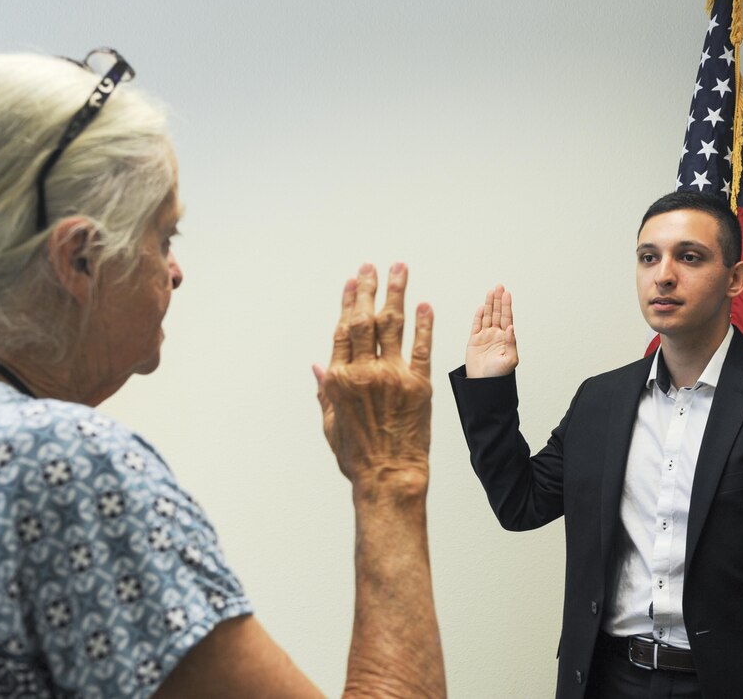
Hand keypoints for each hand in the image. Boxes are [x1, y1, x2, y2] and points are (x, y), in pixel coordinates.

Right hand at [313, 263, 432, 493]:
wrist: (389, 477)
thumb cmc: (358, 457)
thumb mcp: (331, 424)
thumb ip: (325, 391)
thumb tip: (317, 366)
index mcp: (340, 380)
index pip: (343, 330)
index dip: (348, 303)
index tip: (352, 282)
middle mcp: (365, 372)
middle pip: (366, 320)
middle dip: (369, 289)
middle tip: (373, 267)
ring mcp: (393, 376)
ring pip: (393, 325)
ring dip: (396, 294)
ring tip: (400, 270)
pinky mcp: (420, 385)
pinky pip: (422, 348)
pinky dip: (424, 325)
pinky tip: (425, 305)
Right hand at [465, 284, 517, 377]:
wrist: (483, 384)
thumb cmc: (499, 375)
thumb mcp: (510, 360)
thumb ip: (511, 343)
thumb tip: (511, 327)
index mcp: (505, 338)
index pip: (507, 318)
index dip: (507, 306)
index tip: (507, 294)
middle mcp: (496, 335)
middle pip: (497, 313)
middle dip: (498, 300)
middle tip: (499, 286)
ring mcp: (484, 336)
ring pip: (487, 316)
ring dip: (489, 304)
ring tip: (491, 291)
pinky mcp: (474, 340)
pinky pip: (476, 325)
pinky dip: (478, 316)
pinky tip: (482, 307)